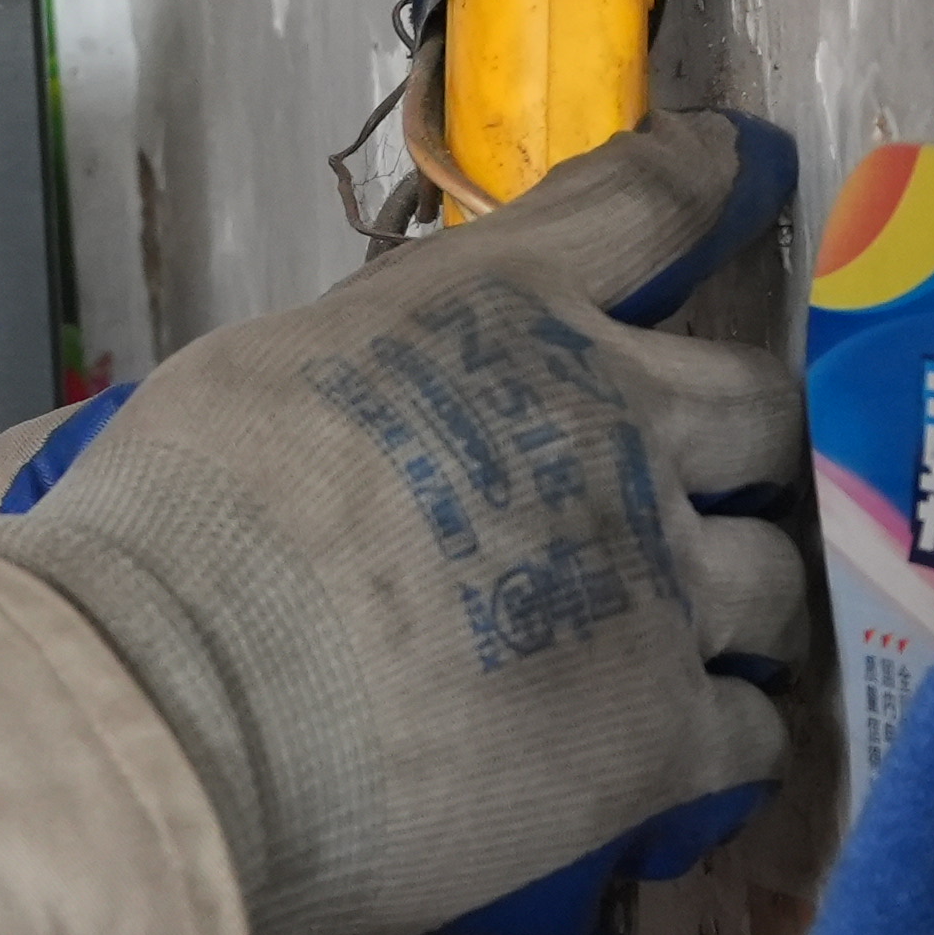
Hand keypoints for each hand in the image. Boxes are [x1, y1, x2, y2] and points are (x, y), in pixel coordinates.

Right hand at [0, 118, 809, 934]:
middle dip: (738, 450)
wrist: (170, 702)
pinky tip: (673, 768)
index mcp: (495, 315)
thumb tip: (278, 421)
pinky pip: (754, 733)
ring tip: (678, 656)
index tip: (743, 166)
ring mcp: (652, 581)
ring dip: (731, 612)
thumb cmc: (160, 536)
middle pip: (759, 408)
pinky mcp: (660, 732)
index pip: (643, 205)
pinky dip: (718, 746)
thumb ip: (343, 377)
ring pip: (773, 582)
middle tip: (692, 495)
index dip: (710, 178)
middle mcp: (604, 425)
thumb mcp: (248, 377)